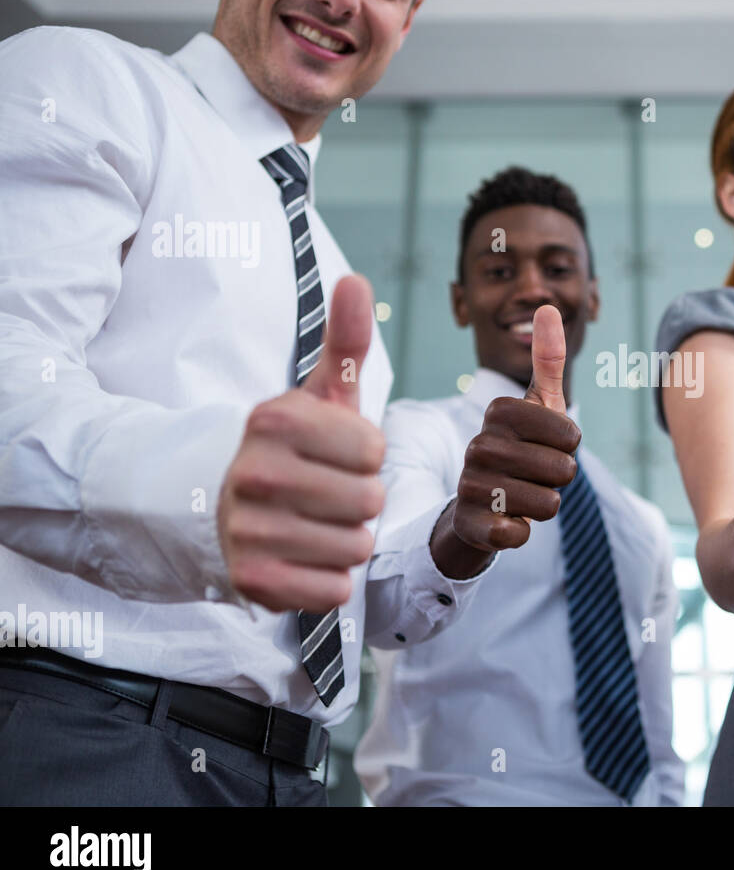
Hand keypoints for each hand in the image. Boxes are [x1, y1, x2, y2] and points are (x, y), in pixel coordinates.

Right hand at [218, 275, 385, 611]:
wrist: (221, 507)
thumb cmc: (293, 449)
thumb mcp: (318, 395)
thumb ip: (345, 342)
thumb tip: (356, 280)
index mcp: (273, 420)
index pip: (375, 451)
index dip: (366, 457)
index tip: (335, 454)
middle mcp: (253, 472)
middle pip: (371, 501)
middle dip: (360, 501)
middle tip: (325, 493)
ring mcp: (248, 529)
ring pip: (356, 547)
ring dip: (346, 540)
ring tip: (314, 524)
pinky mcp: (250, 581)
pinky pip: (334, 589)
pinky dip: (328, 580)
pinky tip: (303, 558)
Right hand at [444, 304, 580, 555]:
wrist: (478, 505)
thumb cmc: (519, 450)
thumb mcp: (537, 406)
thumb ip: (547, 360)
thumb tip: (549, 306)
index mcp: (500, 411)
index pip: (572, 436)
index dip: (568, 448)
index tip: (545, 446)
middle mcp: (480, 444)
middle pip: (564, 471)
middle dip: (558, 479)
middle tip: (532, 474)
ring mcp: (472, 484)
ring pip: (549, 504)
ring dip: (543, 505)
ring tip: (519, 495)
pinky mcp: (473, 523)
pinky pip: (521, 533)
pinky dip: (521, 532)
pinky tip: (503, 520)